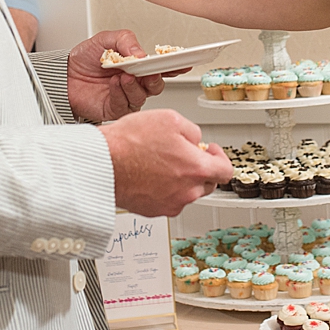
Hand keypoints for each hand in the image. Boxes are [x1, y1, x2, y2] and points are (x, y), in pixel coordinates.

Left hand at [67, 29, 167, 122]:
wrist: (63, 75)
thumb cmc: (84, 59)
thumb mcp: (105, 39)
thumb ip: (125, 41)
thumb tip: (141, 53)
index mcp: (137, 65)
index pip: (160, 66)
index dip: (174, 66)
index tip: (183, 63)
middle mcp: (135, 82)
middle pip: (156, 84)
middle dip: (156, 78)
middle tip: (149, 72)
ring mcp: (126, 96)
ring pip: (142, 96)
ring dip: (135, 85)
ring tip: (124, 75)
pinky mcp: (115, 109)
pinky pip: (125, 104)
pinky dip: (121, 93)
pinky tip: (114, 84)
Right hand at [100, 109, 233, 216]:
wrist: (103, 163)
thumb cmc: (130, 142)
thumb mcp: (171, 119)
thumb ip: (193, 131)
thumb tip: (196, 140)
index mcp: (197, 169)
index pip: (226, 171)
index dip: (221, 157)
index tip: (211, 151)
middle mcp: (187, 192)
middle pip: (207, 183)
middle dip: (200, 168)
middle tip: (184, 154)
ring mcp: (170, 204)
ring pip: (187, 192)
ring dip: (181, 179)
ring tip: (161, 161)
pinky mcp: (152, 210)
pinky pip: (167, 199)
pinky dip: (164, 188)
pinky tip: (150, 173)